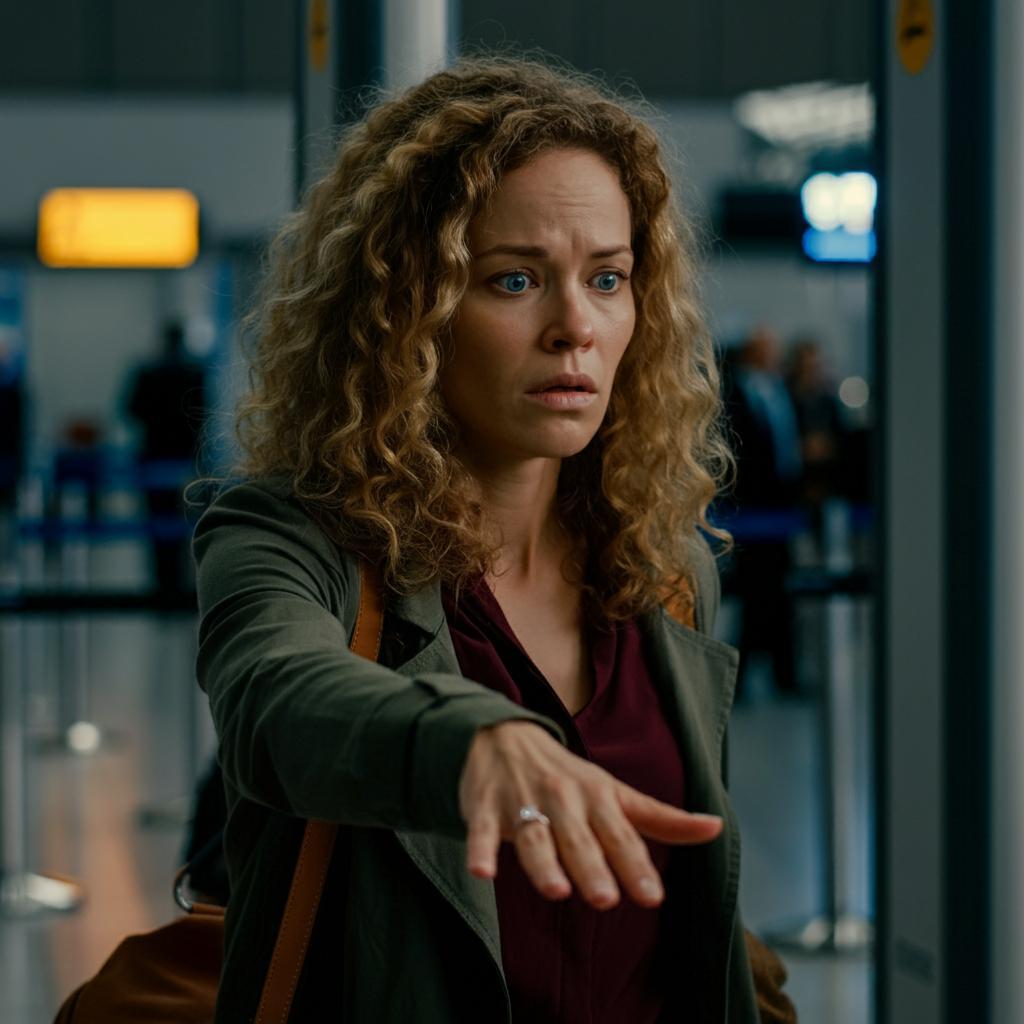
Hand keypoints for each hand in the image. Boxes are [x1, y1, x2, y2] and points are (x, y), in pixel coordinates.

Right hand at [458, 720, 722, 909]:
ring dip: (543, 864)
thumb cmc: (567, 776)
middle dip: (592, 868)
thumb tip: (716, 828)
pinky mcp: (483, 805)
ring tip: (557, 891)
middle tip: (606, 899)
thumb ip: (661, 819)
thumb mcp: (615, 793)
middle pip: (578, 840)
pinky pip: (480, 829)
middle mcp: (562, 799)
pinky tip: (481, 871)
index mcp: (597, 797)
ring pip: (534, 836)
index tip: (652, 896)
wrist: (502, 734)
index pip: (620, 835)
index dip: (635, 866)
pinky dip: (479, 849)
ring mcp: (520, 801)